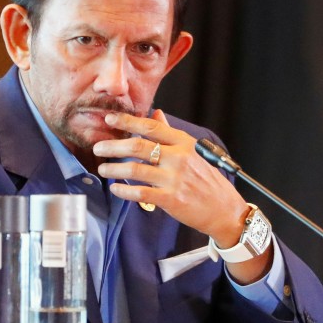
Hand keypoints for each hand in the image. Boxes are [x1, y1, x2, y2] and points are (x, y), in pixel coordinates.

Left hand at [94, 110, 272, 283]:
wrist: (224, 209)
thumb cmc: (207, 180)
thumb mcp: (193, 151)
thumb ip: (170, 133)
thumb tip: (156, 113)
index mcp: (183, 143)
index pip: (150, 126)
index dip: (126, 121)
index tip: (109, 119)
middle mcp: (178, 158)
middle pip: (138, 146)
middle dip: (113, 145)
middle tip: (98, 147)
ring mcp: (174, 179)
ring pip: (135, 169)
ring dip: (114, 168)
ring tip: (103, 169)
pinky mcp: (171, 199)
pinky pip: (140, 192)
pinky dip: (123, 190)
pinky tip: (115, 188)